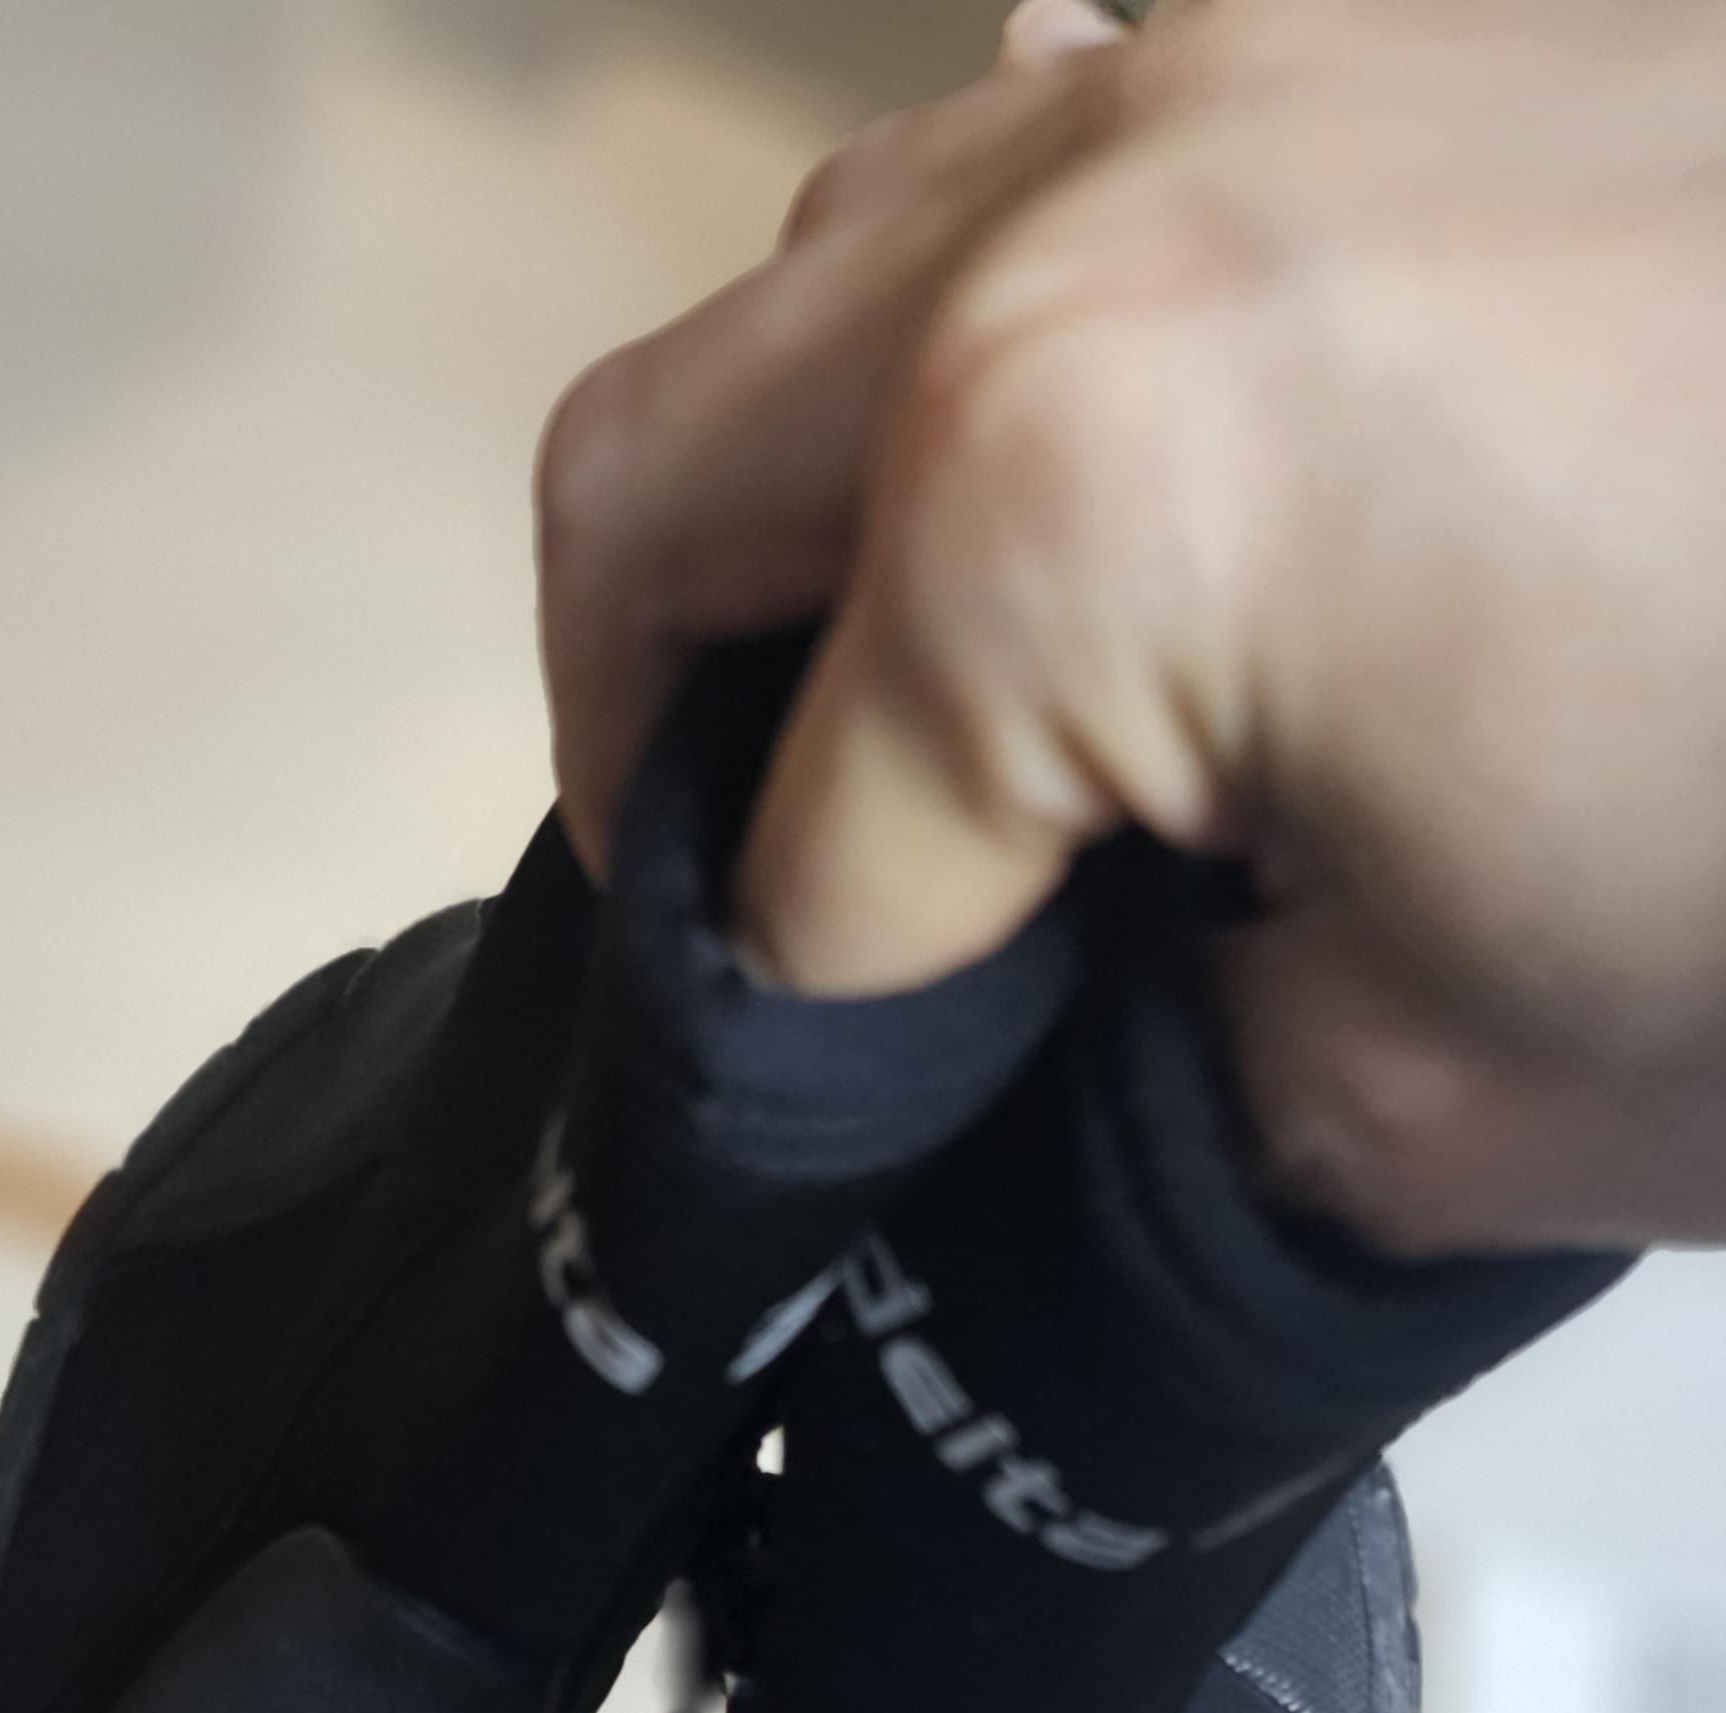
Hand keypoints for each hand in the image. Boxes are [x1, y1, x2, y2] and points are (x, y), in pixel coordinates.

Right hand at [536, 0, 1725, 1252]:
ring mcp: (1267, 39)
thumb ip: (1146, 1078)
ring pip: (837, 265)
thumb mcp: (1446, 1102)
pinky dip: (1008, 341)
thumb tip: (1047, 1035)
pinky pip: (1079, 140)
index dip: (793, 1089)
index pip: (792, 868)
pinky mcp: (1427, 3)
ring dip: (809, 508)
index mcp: (1069, 496)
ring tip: (926, 727)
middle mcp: (1105, 195)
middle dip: (661, 746)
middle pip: (671, 480)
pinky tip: (1122, 492)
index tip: (832, 1199)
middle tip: (752, 938)